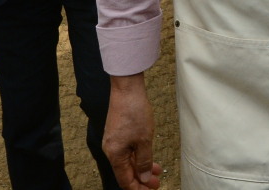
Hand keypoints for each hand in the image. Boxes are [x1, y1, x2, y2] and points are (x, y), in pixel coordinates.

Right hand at [103, 74, 162, 188]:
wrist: (127, 88)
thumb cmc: (134, 112)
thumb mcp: (144, 141)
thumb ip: (144, 162)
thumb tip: (145, 178)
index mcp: (115, 155)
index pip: (125, 181)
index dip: (138, 189)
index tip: (152, 189)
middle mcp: (111, 150)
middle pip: (125, 173)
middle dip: (142, 179)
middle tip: (157, 182)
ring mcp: (113, 141)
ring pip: (127, 162)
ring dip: (141, 167)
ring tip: (157, 169)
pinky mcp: (117, 133)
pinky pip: (126, 151)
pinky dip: (138, 156)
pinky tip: (148, 156)